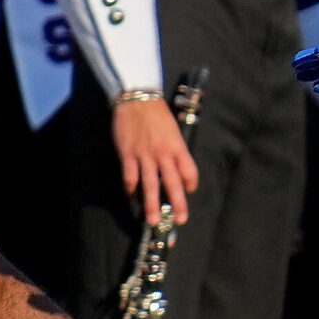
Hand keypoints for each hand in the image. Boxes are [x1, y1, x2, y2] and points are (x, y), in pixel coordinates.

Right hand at [112, 95, 197, 227]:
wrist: (136, 98)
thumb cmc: (156, 112)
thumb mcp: (173, 129)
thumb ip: (174, 148)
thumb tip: (173, 165)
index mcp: (177, 146)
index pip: (190, 172)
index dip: (190, 185)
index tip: (188, 191)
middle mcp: (163, 154)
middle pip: (173, 184)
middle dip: (177, 204)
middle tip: (179, 220)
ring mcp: (144, 155)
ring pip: (150, 185)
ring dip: (151, 205)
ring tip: (151, 220)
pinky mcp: (128, 154)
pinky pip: (130, 176)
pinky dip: (130, 188)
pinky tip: (131, 195)